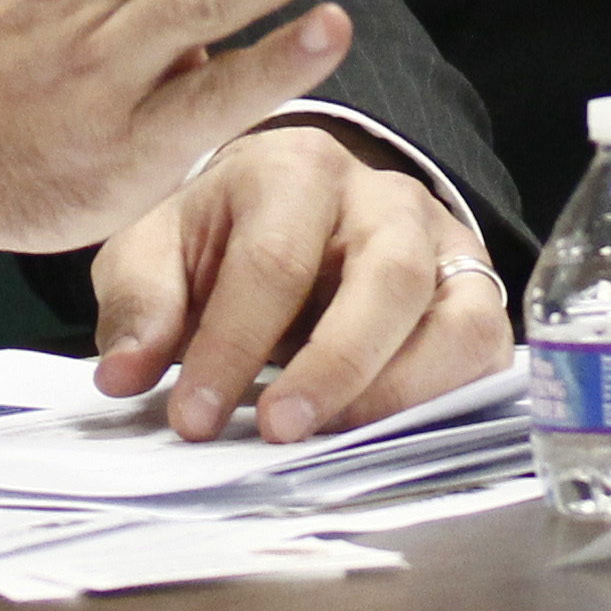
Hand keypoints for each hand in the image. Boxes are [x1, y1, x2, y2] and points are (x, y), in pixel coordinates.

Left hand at [93, 121, 509, 442]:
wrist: (282, 212)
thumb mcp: (155, 248)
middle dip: (333, 367)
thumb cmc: (217, 237)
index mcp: (294, 168)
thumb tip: (124, 375)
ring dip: (400, 390)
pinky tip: (389, 435)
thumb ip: (138, 303)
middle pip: (385, 279)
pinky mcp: (474, 289)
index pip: (273, 261)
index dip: (233, 347)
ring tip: (338, 442)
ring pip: (455, 314)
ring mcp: (440, 241)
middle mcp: (382, 195)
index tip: (193, 419)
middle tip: (279, 432)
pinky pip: (485, 345)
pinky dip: (448, 395)